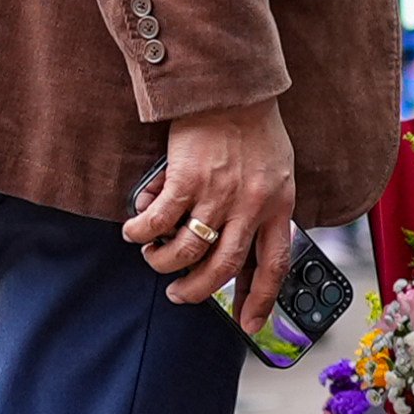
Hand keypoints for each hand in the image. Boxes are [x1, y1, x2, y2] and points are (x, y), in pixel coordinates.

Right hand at [127, 98, 299, 330]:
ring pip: (186, 250)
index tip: (249, 324)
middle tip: (179, 294)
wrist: (234, 88)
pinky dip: (141, 232)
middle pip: (222, 268)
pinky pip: (158, 221)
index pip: (275, 265)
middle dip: (196, 291)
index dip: (261, 300)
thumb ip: (264, 210)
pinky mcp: (186, 178)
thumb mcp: (278, 174)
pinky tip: (134, 229)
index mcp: (279, 206)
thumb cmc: (255, 131)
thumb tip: (243, 250)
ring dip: (163, 262)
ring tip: (154, 256)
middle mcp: (251, 205)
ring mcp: (218, 194)